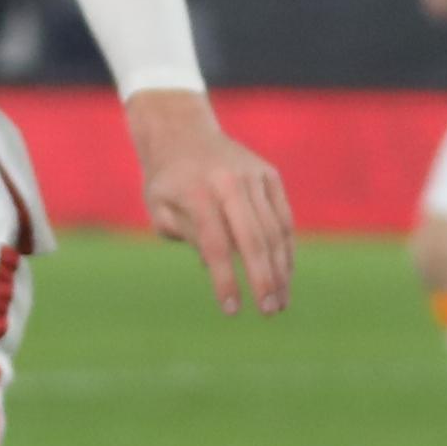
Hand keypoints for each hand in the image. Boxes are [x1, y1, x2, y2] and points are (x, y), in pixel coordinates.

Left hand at [125, 89, 296, 315]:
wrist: (183, 134)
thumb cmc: (167, 182)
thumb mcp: (160, 211)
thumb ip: (185, 236)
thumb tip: (214, 264)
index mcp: (197, 192)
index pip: (215, 245)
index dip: (225, 280)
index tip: (231, 310)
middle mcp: (229, 181)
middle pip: (253, 239)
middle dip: (263, 279)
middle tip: (269, 312)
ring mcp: (254, 175)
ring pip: (274, 230)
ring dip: (281, 270)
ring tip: (280, 302)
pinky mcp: (269, 175)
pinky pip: (283, 217)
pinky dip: (287, 247)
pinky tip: (286, 274)